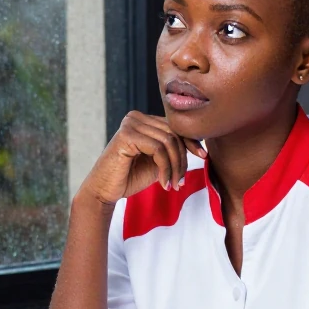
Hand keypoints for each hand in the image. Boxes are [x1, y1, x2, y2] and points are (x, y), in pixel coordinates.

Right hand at [80, 111, 206, 205]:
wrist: (104, 191)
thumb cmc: (130, 177)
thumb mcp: (158, 161)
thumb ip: (172, 149)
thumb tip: (198, 142)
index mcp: (144, 120)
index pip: (175, 126)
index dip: (191, 140)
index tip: (203, 156)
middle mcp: (136, 117)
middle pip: (173, 133)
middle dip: (182, 160)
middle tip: (180, 182)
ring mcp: (130, 124)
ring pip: (168, 142)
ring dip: (175, 167)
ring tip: (173, 185)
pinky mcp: (126, 135)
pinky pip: (158, 149)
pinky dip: (165, 168)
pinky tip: (163, 183)